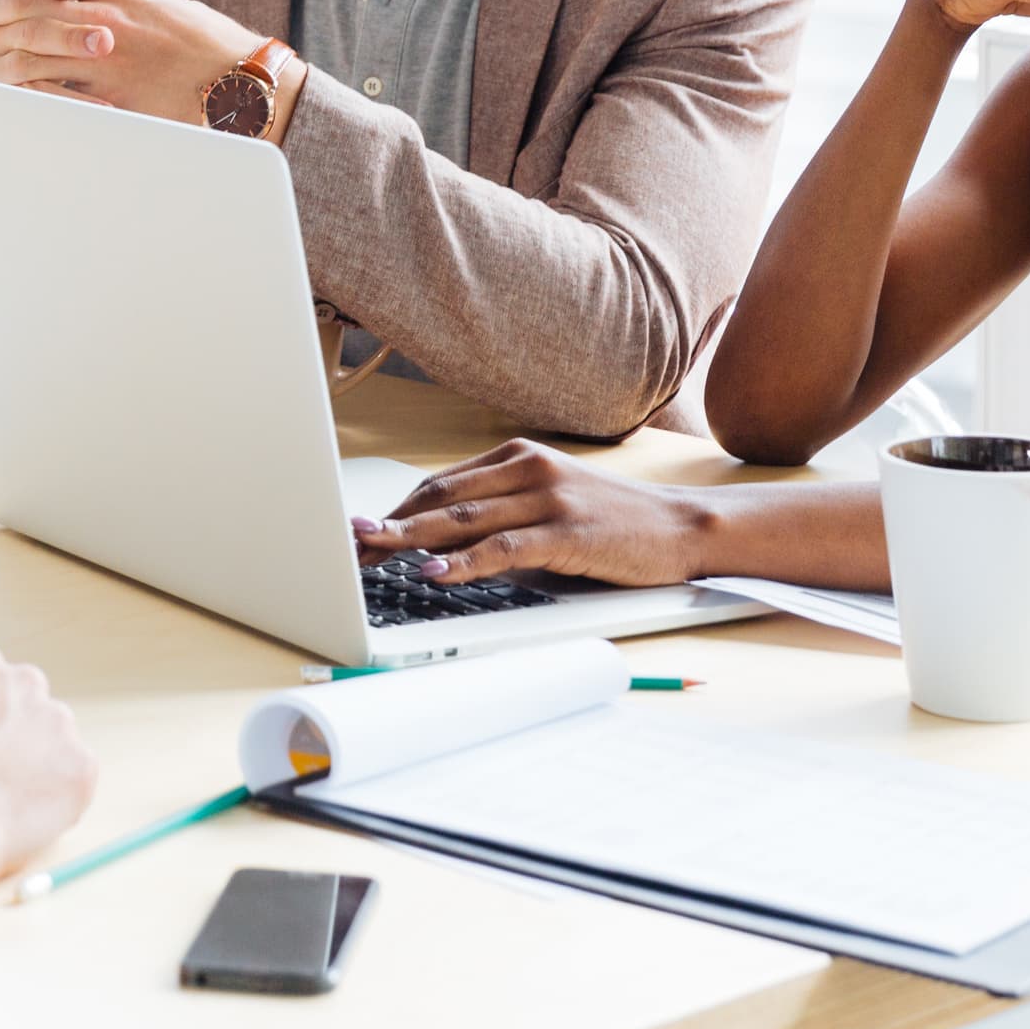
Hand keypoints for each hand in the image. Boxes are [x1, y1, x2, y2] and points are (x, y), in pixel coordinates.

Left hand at [0, 0, 263, 125]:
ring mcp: (105, 53)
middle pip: (29, 4)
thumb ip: (131, 2)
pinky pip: (51, 88)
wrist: (248, 81)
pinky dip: (19, 90)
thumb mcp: (169, 8)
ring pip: (31, 46)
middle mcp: (106, 13)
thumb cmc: (216, 49)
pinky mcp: (108, 91)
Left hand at [352, 440, 707, 586]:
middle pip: (441, 498)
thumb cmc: (614, 520)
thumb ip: (501, 508)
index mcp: (518, 457)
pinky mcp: (567, 532)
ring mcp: (548, 498)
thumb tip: (438, 535)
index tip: (360, 533)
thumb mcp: (551, 500)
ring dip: (410, 540)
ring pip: (462, 518)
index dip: (395, 510)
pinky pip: (503, 547)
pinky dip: (463, 561)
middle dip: (390, 525)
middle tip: (348, 546)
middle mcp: (528, 469)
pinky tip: (434, 572)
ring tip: (371, 553)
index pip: (439, 483)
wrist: (681, 528)